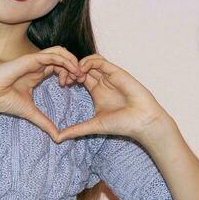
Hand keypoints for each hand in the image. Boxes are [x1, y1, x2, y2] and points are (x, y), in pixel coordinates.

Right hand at [0, 46, 81, 141]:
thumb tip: (58, 137)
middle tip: (81, 79)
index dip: (70, 73)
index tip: (76, 85)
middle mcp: (37, 65)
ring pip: (59, 52)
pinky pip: (52, 54)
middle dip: (75, 67)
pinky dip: (64, 60)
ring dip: (72, 60)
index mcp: (37, 73)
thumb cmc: (3, 100)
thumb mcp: (31, 113)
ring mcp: (33, 60)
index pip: (59, 67)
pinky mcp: (30, 59)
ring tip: (79, 73)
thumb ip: (45, 122)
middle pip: (62, 58)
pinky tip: (72, 70)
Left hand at [55, 54, 172, 142]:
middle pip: (82, 67)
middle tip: (64, 78)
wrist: (141, 121)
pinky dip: (88, 62)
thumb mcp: (93, 126)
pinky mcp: (116, 71)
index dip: (68, 77)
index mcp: (96, 91)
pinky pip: (99, 60)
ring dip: (78, 65)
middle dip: (71, 70)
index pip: (79, 77)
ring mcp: (109, 75)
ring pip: (90, 61)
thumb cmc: (121, 124)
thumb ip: (75, 130)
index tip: (62, 85)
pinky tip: (81, 70)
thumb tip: (56, 139)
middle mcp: (102, 82)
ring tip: (73, 75)